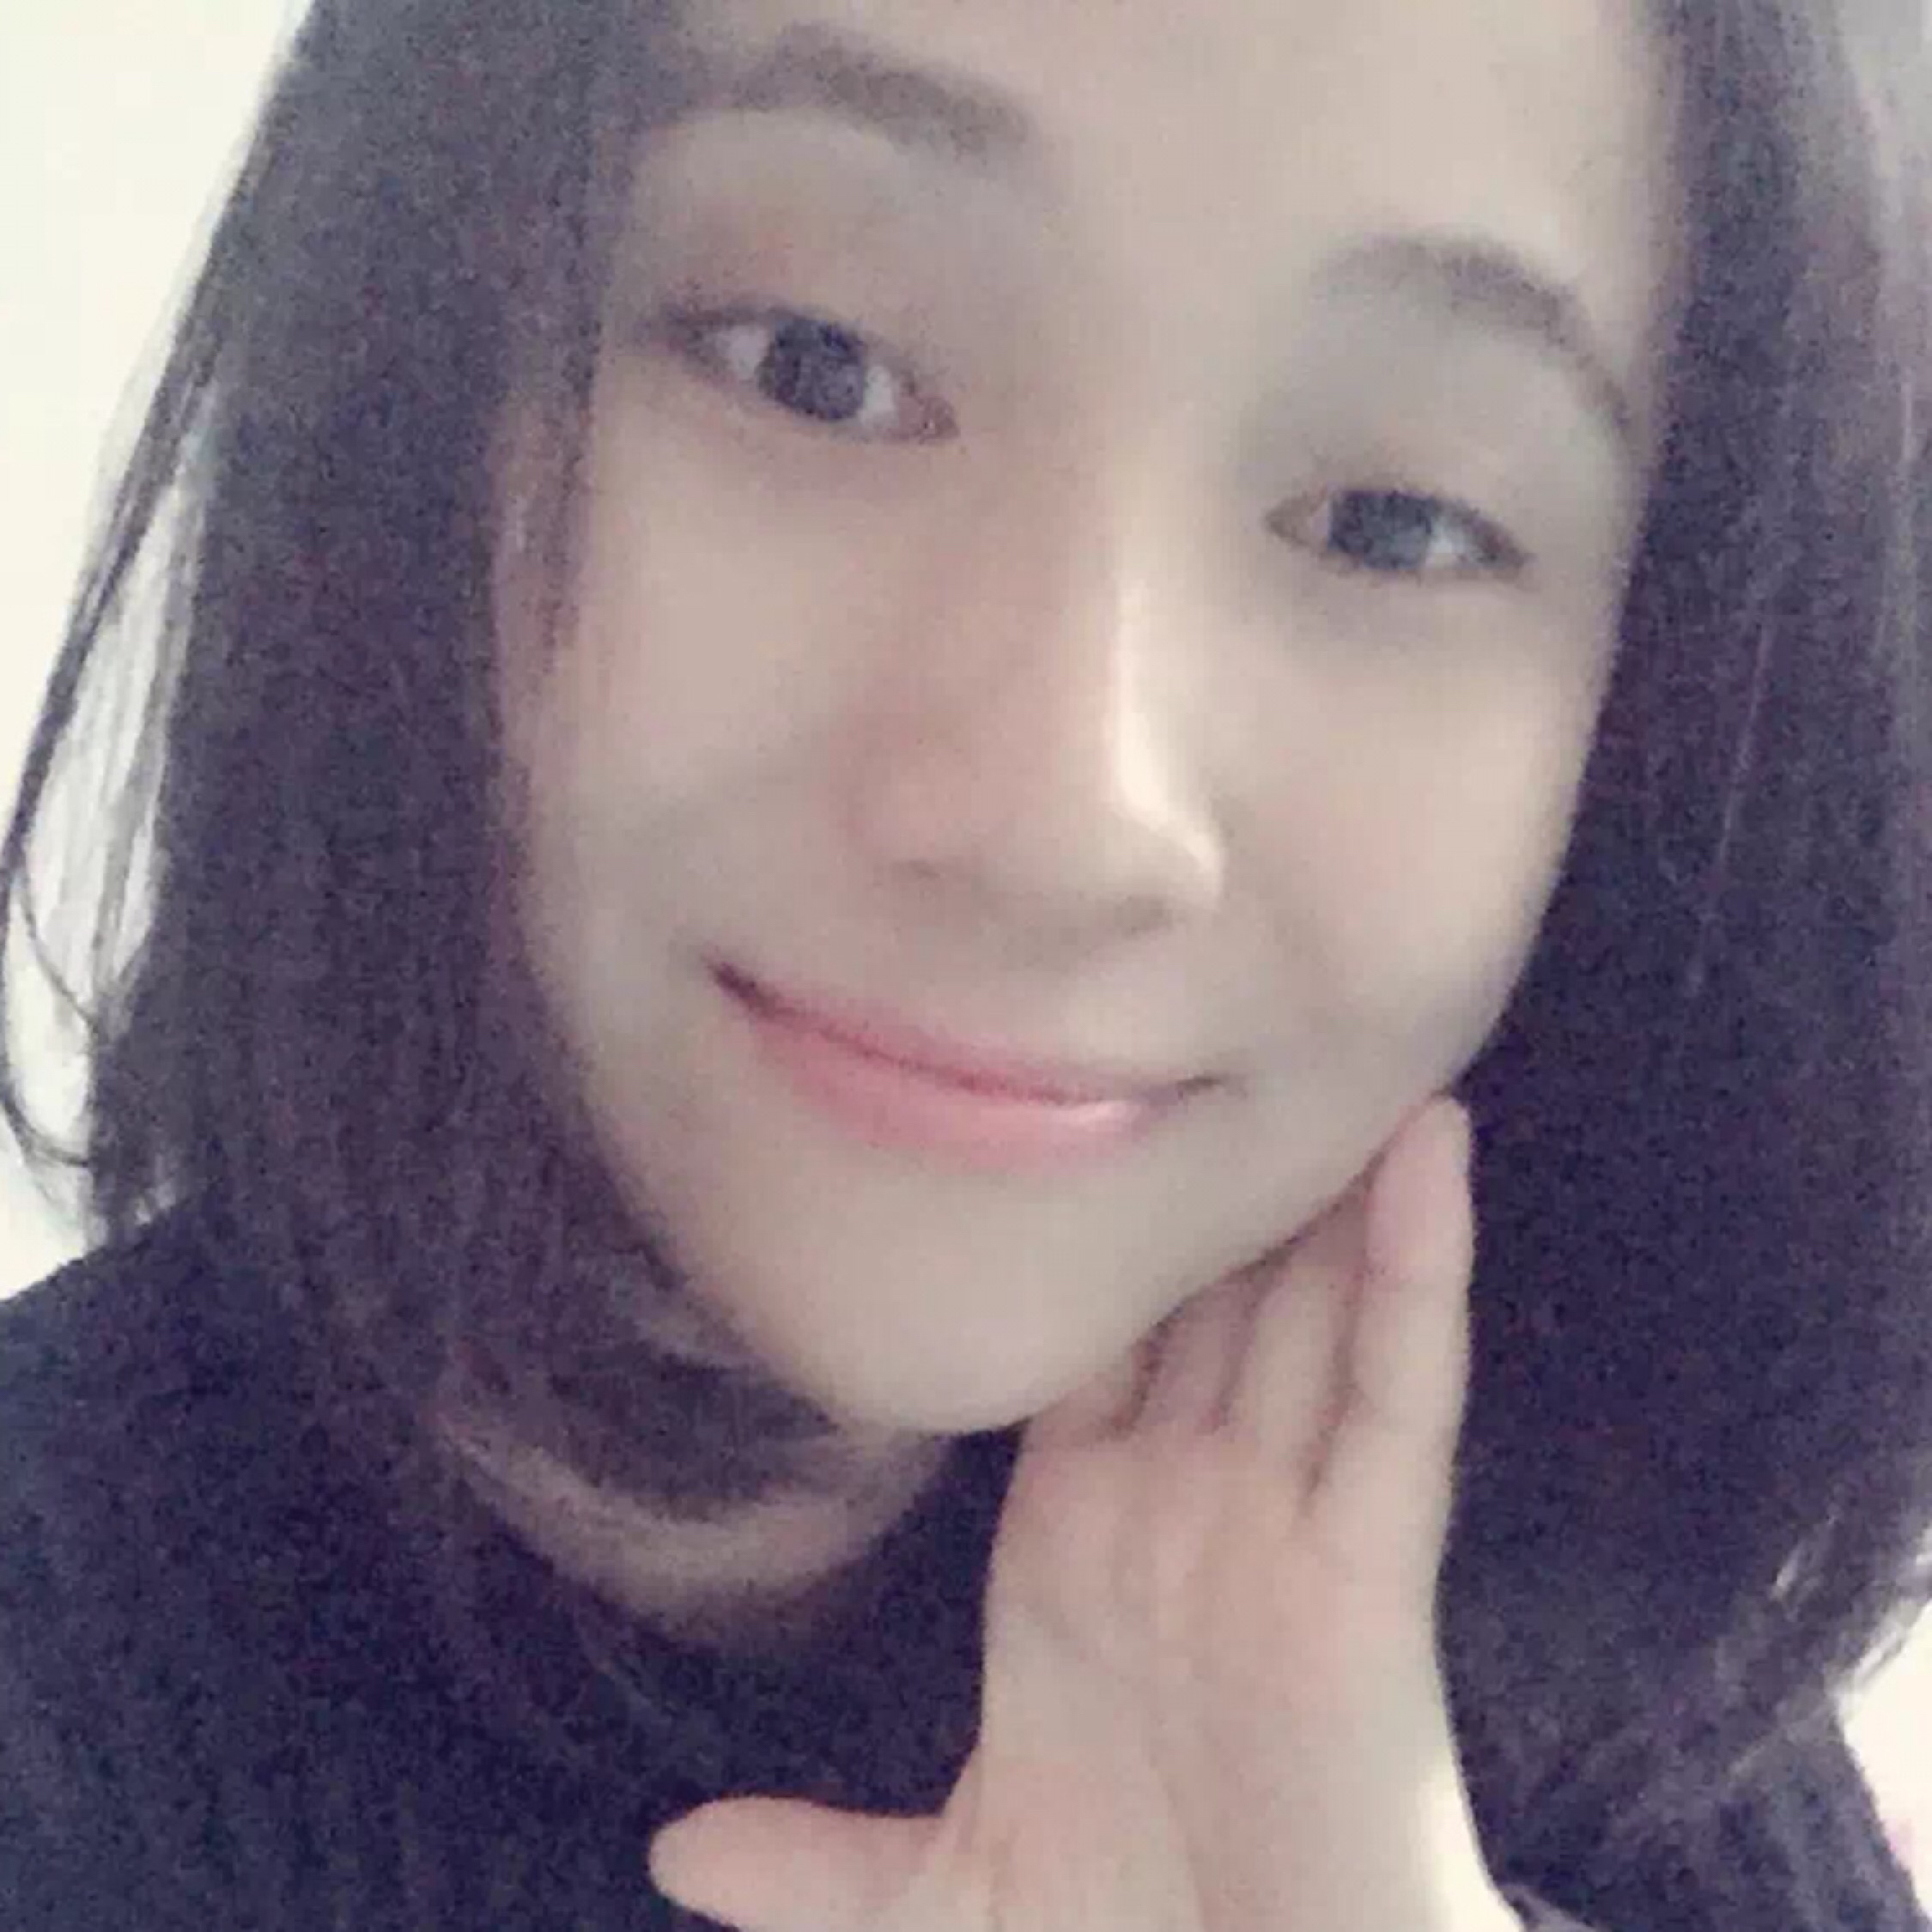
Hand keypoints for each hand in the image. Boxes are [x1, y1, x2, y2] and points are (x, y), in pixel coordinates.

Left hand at [648, 1097, 1517, 1931]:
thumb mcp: (945, 1899)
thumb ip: (817, 1863)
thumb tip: (674, 1849)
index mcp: (1082, 1541)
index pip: (1090, 1336)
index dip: (1089, 1222)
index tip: (1065, 1089)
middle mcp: (1187, 1502)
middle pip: (1207, 1290)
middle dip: (1214, 1164)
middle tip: (1206, 1003)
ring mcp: (1283, 1520)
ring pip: (1308, 1302)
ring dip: (1325, 1171)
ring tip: (1331, 1023)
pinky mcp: (1369, 1562)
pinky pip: (1399, 1390)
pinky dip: (1418, 1267)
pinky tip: (1428, 1148)